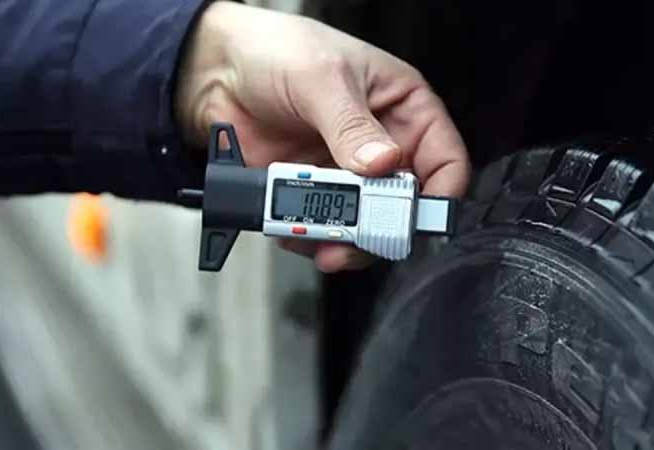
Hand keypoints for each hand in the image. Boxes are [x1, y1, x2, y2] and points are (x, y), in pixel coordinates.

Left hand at [176, 1, 470, 272]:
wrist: (215, 72)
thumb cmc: (276, 52)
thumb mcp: (320, 78)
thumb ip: (351, 125)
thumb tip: (383, 163)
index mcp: (402, 106)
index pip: (444, 157)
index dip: (440, 194)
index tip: (416, 219)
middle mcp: (380, 143)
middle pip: (404, 203)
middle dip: (383, 226)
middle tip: (359, 235)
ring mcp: (346, 171)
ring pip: (365, 224)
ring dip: (344, 239)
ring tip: (320, 239)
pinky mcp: (314, 189)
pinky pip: (324, 227)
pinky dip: (310, 236)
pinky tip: (293, 227)